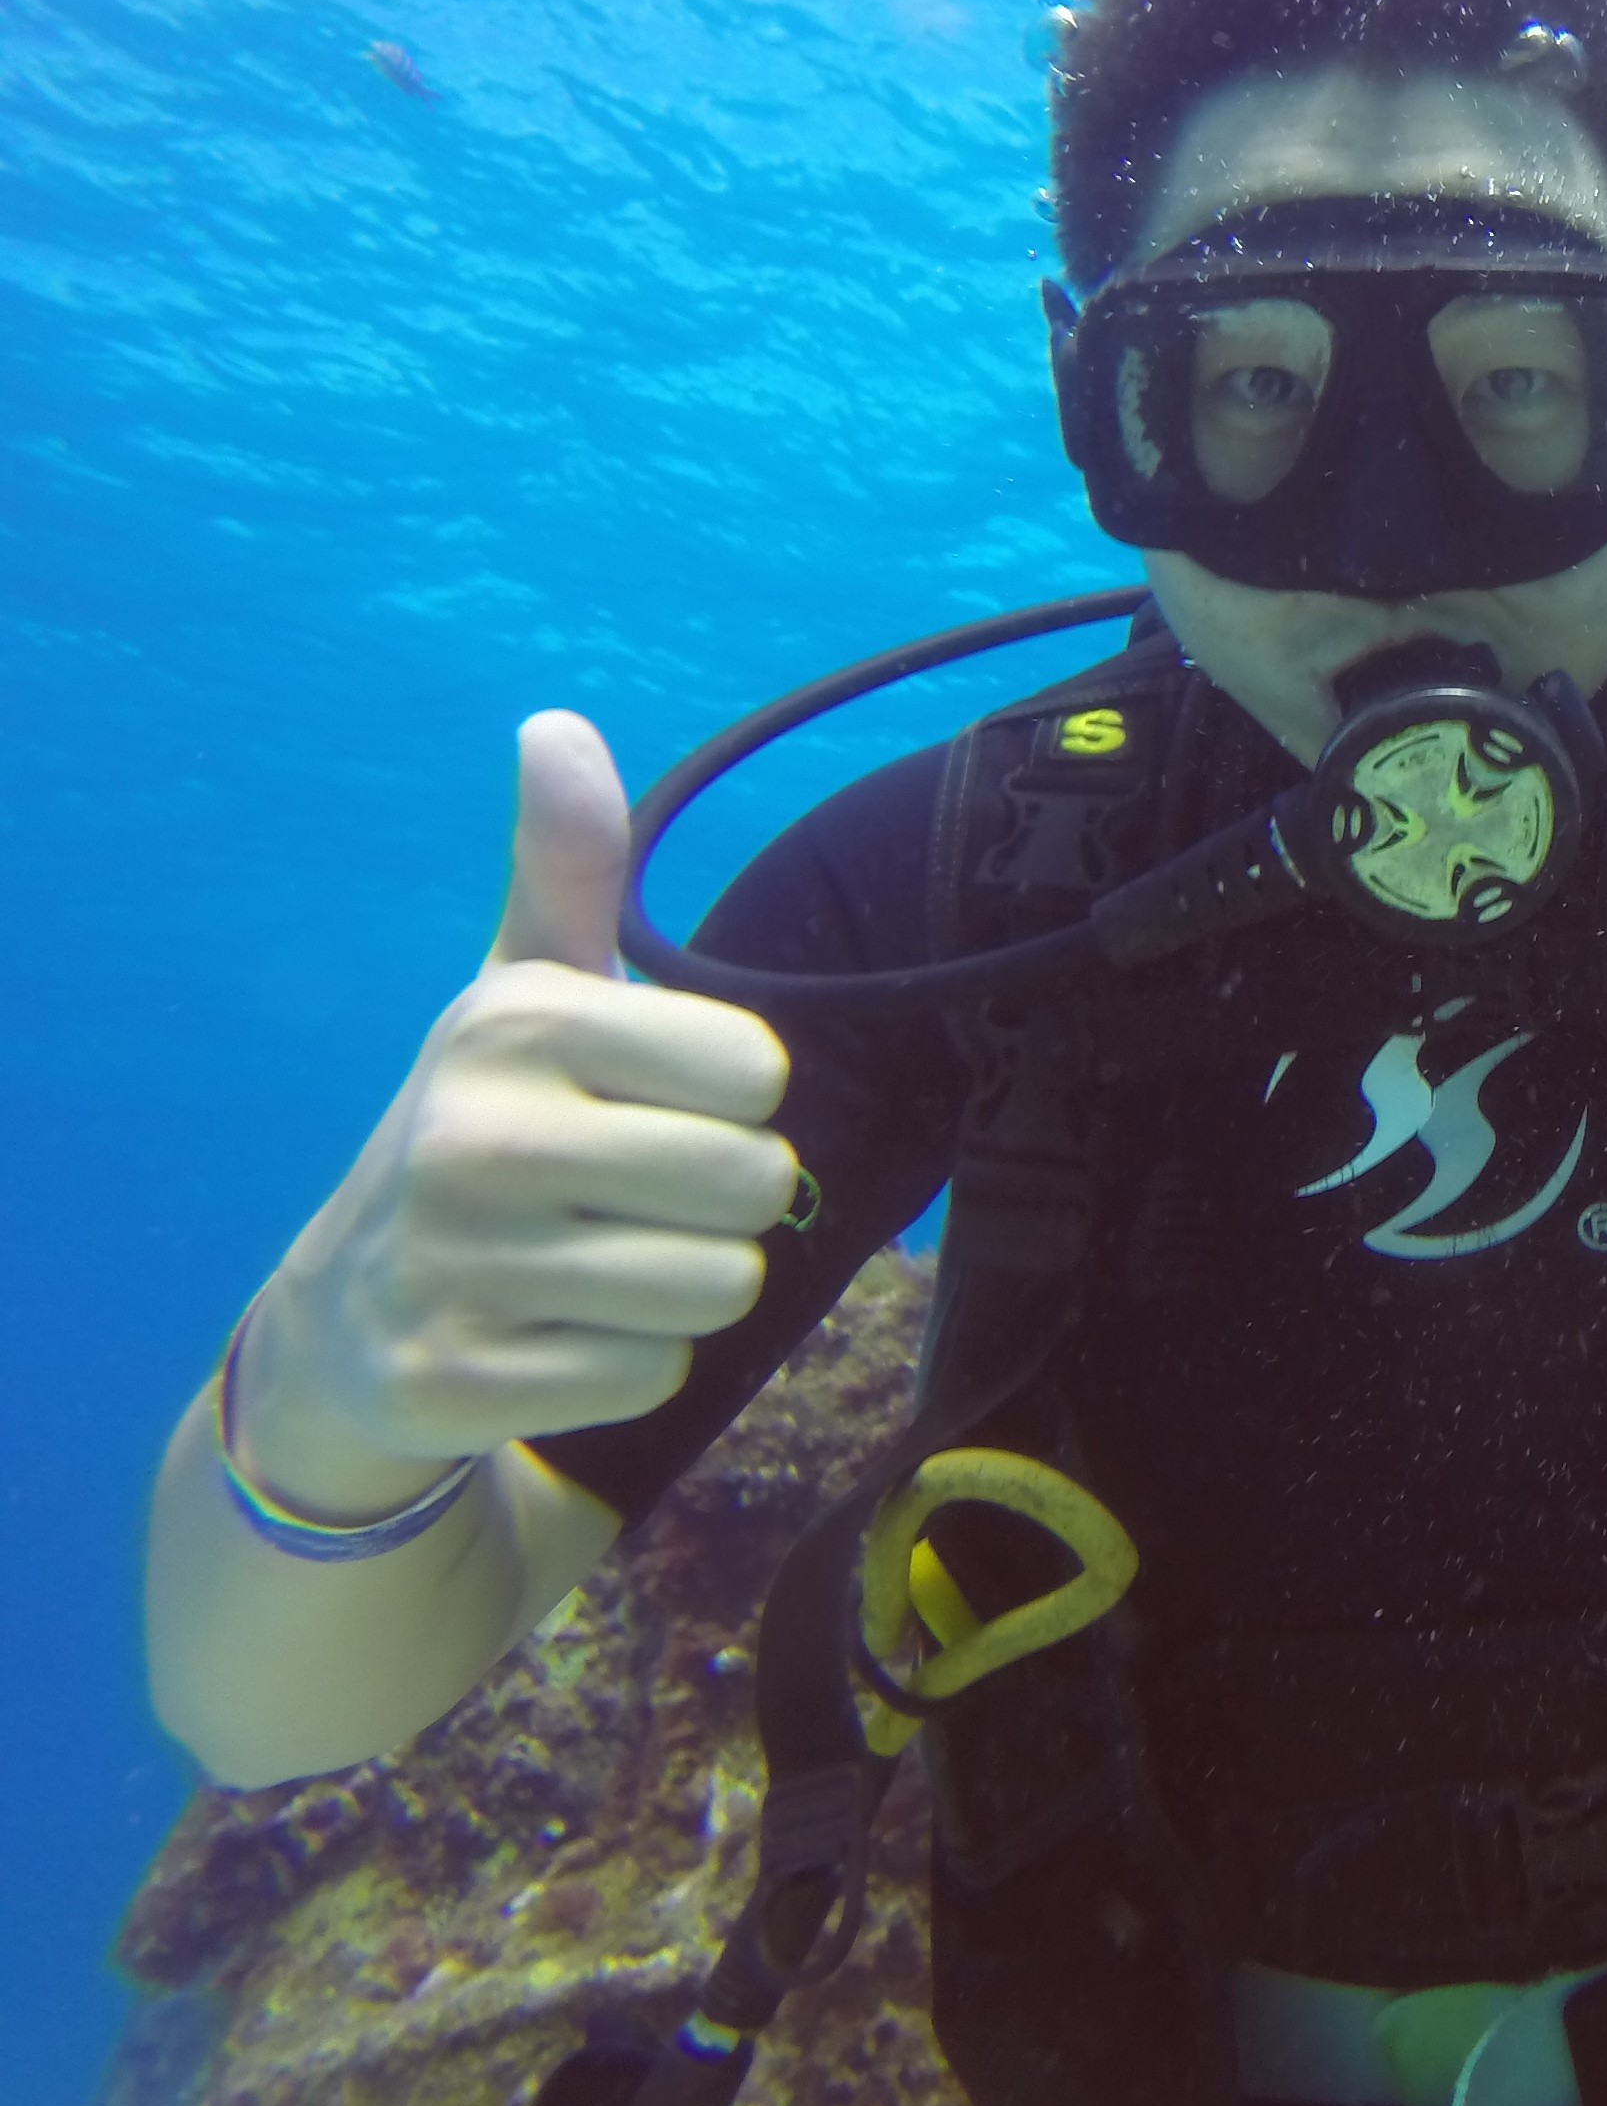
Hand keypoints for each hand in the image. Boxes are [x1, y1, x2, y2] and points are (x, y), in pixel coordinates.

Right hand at [231, 714, 798, 1511]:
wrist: (347, 1315)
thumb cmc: (489, 1127)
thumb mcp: (522, 991)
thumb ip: (569, 868)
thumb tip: (558, 723)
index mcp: (510, 1021)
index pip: (760, 1072)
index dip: (730, 1100)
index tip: (648, 1103)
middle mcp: (472, 1135)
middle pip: (757, 1184)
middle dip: (720, 1203)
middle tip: (628, 1198)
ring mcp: (453, 1265)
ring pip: (719, 1287)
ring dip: (681, 1288)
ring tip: (591, 1263)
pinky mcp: (451, 1382)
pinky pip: (654, 1374)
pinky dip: (625, 1366)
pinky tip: (549, 1335)